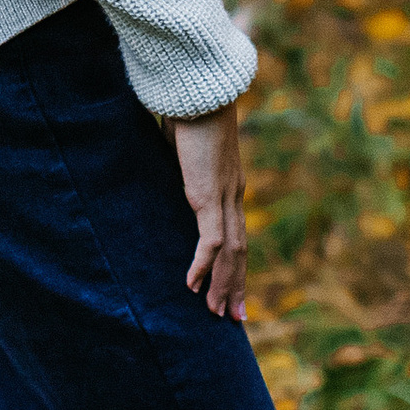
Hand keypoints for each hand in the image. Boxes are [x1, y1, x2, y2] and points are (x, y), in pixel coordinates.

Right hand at [171, 103, 248, 321]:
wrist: (198, 91)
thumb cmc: (189, 111)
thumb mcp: (184, 147)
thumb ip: (182, 165)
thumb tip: (169, 167)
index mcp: (229, 186)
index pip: (236, 234)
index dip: (235, 264)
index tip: (232, 289)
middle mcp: (233, 195)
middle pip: (240, 251)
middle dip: (236, 286)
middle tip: (234, 318)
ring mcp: (224, 197)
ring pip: (230, 253)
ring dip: (222, 284)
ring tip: (213, 312)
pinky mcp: (208, 196)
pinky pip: (210, 241)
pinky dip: (201, 265)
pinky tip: (191, 285)